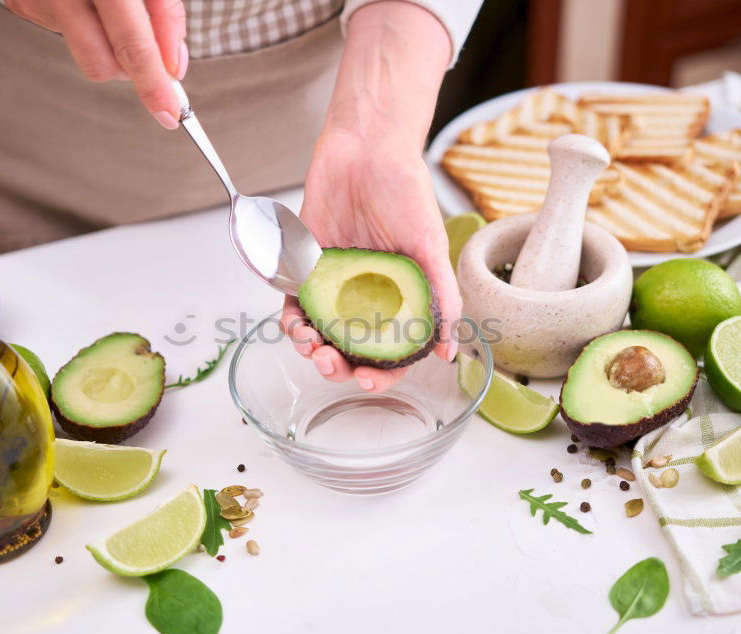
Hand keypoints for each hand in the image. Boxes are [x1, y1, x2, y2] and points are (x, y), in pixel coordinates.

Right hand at [5, 0, 186, 126]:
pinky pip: (64, 34)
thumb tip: (174, 66)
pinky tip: (88, 1)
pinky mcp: (21, 3)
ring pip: (85, 53)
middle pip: (102, 63)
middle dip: (133, 72)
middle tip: (154, 68)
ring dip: (111, 46)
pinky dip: (86, 26)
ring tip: (115, 11)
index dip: (152, 83)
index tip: (170, 113)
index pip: (131, 44)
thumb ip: (164, 12)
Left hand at [281, 129, 460, 392]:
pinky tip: (296, 323)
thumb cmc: (405, 189)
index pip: (391, 350)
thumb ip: (441, 297)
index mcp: (400, 296)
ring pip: (320, 331)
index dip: (382, 374)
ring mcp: (335, 282)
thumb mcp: (430, 245)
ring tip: (311, 346)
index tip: (369, 381)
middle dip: (339, 365)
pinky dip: (292, 319)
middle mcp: (367, 294)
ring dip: (312, 347)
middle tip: (333, 364)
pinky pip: (295, 303)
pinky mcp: (307, 264)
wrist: (366, 146)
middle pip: (351, 347)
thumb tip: (447, 350)